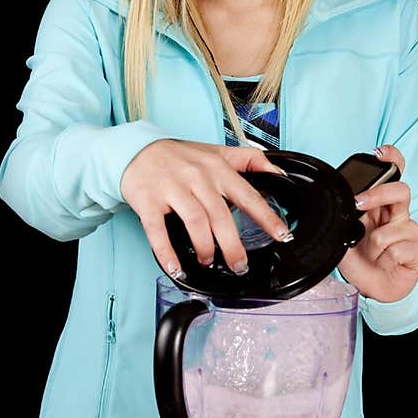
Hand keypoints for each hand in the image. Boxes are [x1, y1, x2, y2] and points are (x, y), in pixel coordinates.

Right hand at [120, 140, 290, 274]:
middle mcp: (197, 178)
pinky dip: (167, 252)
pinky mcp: (148, 201)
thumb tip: (279, 173)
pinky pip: (158, 230)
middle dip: (233, 245)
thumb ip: (250, 160)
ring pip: (195, 222)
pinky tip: (176, 267)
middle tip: (239, 265)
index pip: (248, 195)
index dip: (267, 217)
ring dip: (205, 247)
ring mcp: (172, 189)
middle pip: (220, 215)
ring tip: (208, 262)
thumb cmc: (180, 156)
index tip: (282, 236)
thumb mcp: (217, 152)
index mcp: (217, 169)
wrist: (136, 150)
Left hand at [338, 145, 417, 302]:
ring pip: (394, 227)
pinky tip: (386, 262)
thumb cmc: (362, 261)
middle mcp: (397, 215)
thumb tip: (339, 208)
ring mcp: (410, 231)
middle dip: (379, 194)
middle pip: (400, 190)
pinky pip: (399, 248)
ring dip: (376, 244)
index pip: (392, 175)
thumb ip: (345, 220)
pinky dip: (387, 258)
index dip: (391, 159)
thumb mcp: (344, 237)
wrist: (373, 289)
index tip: (379, 153)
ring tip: (373, 254)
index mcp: (381, 206)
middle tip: (359, 204)